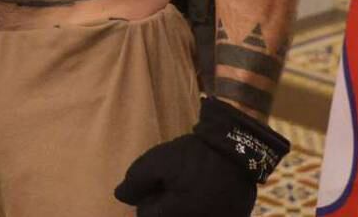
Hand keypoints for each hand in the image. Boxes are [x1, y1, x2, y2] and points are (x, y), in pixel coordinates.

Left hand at [114, 134, 255, 216]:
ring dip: (185, 207)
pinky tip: (207, 192)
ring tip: (190, 187)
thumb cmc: (193, 156)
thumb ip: (134, 182)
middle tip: (174, 184)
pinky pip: (210, 214)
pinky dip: (206, 208)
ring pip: (188, 216)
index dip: (146, 198)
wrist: (237, 147)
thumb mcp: (156, 162)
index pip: (146, 216)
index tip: (157, 184)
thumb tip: (120, 197)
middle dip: (166, 206)